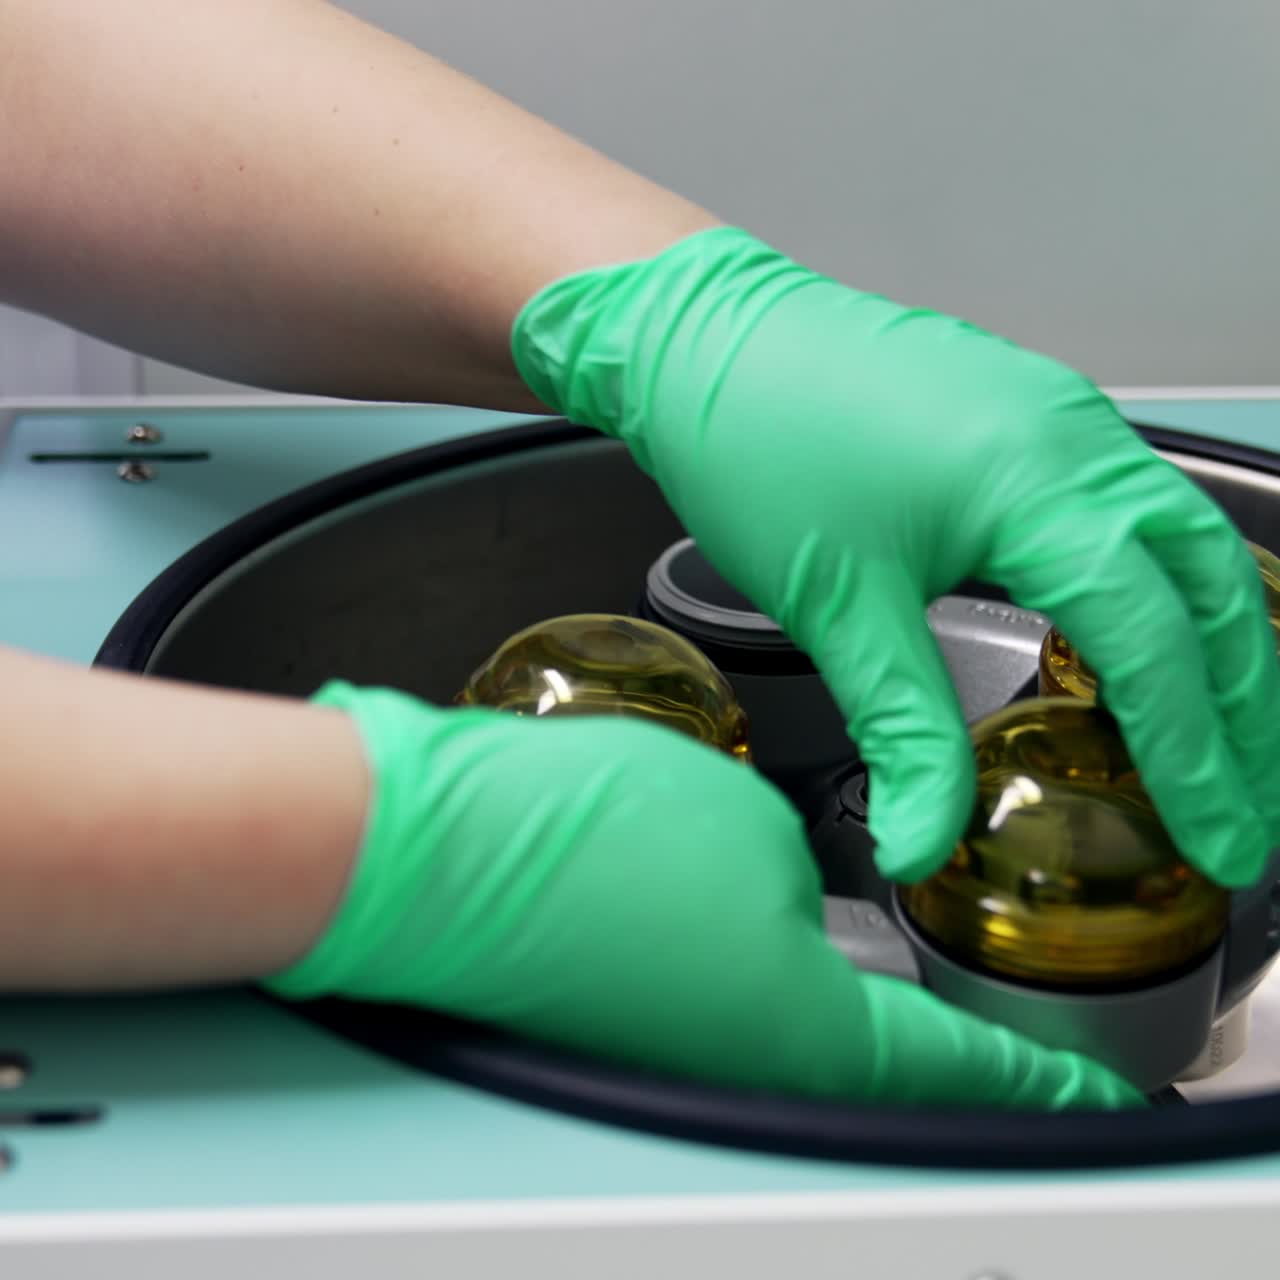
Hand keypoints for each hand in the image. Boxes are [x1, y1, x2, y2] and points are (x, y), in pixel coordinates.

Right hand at [266, 683, 1139, 1108]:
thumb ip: (805, 874)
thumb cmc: (572, 842)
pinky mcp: (621, 1017)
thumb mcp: (750, 827)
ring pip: (797, 1043)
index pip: (961, 1077)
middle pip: (880, 1077)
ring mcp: (676, 1052)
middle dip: (948, 1050)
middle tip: (992, 1018)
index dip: (1034, 1080)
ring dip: (850, 1006)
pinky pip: (723, 1010)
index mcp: (802, 1041)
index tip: (1079, 1090)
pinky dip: (764, 980)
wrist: (423, 853)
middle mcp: (739, 1071)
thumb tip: (793, 895)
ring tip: (885, 966)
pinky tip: (757, 933)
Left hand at [512, 228, 1279, 887]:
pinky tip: (1143, 641)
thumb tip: (922, 844)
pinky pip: (1135, 507)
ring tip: (1225, 743)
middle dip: (1246, 708)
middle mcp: (1077, 439)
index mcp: (1040, 486)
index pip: (1154, 642)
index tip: (1223, 841)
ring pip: (1187, 541)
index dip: (1197, 757)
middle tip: (1253, 807)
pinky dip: (1164, 587)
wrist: (704, 340)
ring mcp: (1062, 415)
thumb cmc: (760, 448)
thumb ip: (902, 732)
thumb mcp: (836, 608)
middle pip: (1213, 588)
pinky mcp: (1032, 412)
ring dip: (1218, 646)